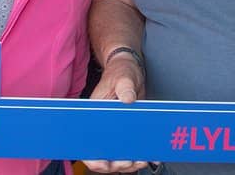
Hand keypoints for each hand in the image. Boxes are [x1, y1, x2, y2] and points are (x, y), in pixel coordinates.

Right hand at [82, 56, 149, 172]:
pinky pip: (129, 147)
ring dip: (127, 162)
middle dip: (115, 163)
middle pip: (102, 153)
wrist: (130, 69)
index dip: (93, 156)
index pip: (87, 141)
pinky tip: (147, 155)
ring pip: (116, 154)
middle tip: (129, 162)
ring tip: (140, 160)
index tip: (105, 163)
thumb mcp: (123, 76)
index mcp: (94, 113)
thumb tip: (127, 98)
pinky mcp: (126, 129)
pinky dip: (137, 154)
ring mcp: (114, 129)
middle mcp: (102, 125)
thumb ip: (125, 86)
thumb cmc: (121, 71)